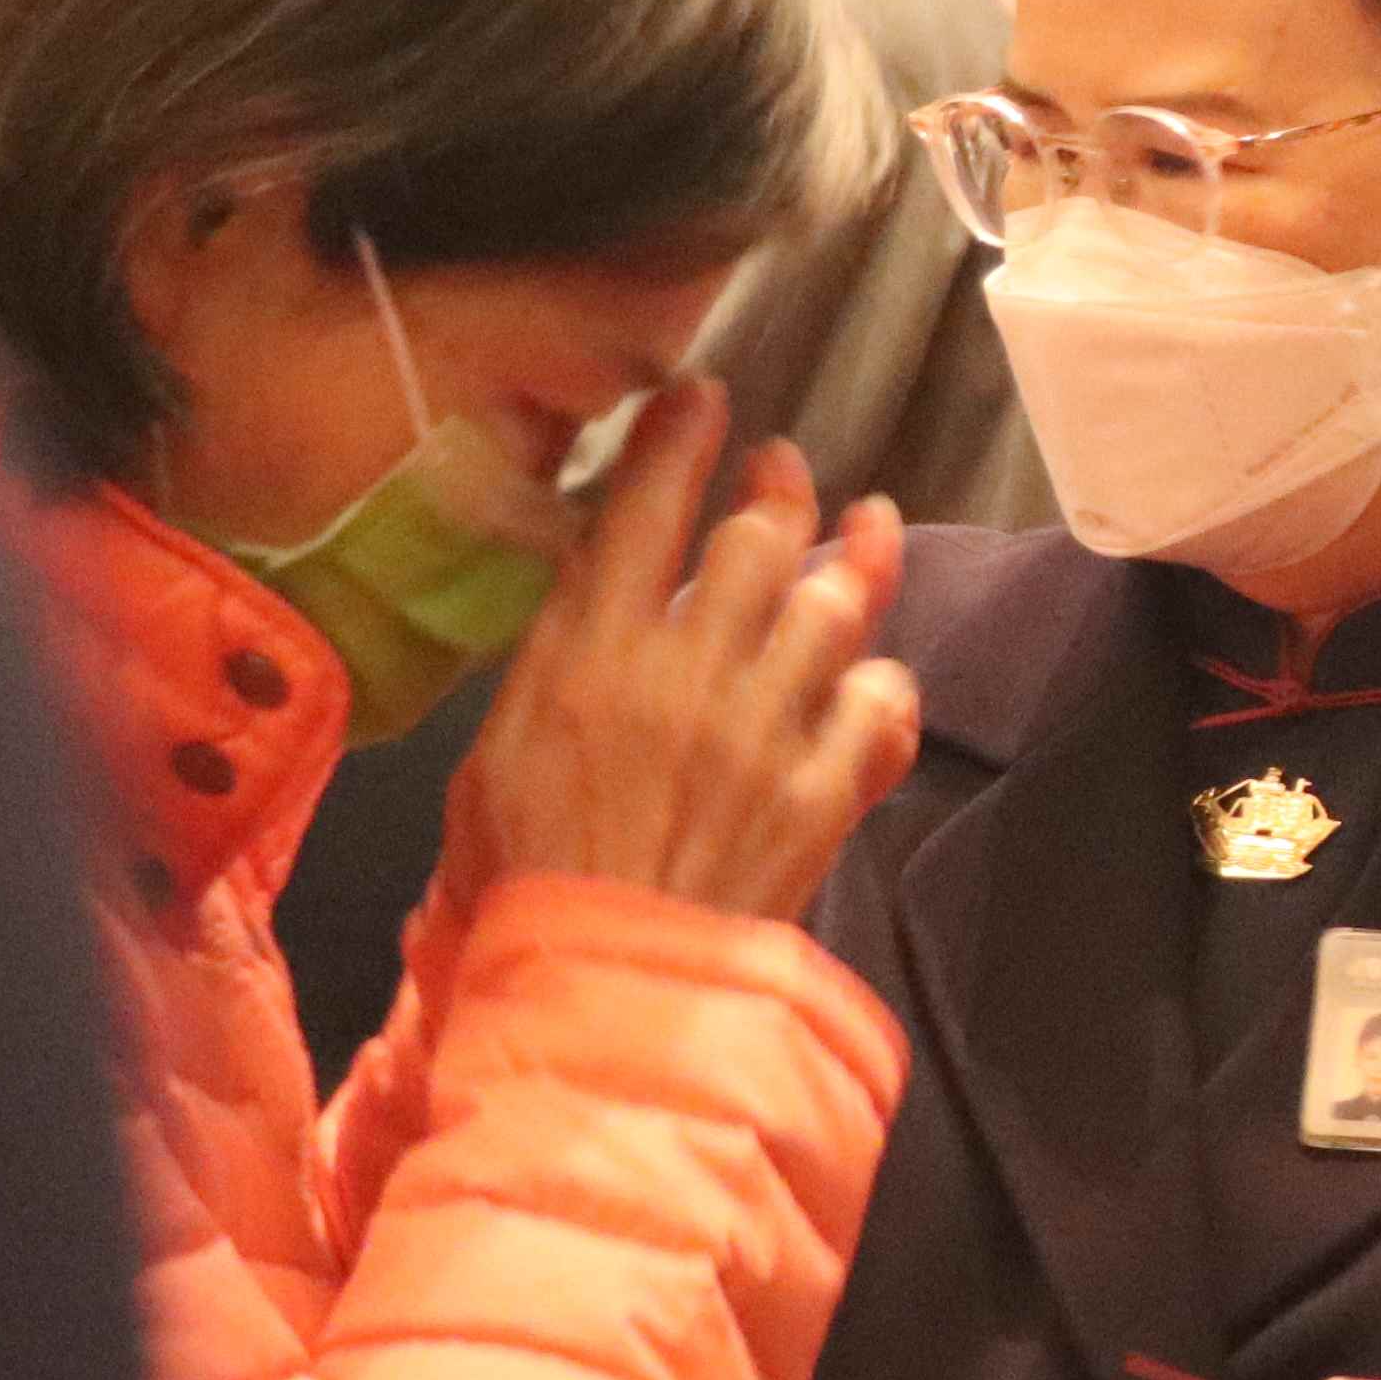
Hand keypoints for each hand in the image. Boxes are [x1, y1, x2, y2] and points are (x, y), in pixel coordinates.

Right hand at [459, 380, 921, 920]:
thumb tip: (594, 592)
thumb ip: (557, 660)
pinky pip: (880, 708)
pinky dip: (885, 687)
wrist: (595, 980)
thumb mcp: (495, 748)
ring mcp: (765, 730)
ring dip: (857, 561)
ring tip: (870, 527)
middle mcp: (687, 673)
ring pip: (832, 608)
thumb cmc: (521, 873)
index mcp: (590, 655)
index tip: (704, 399)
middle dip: (779, 488)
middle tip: (786, 467)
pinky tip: (878, 679)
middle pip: (757, 541)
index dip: (681, 441)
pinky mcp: (822, 792)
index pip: (643, 513)